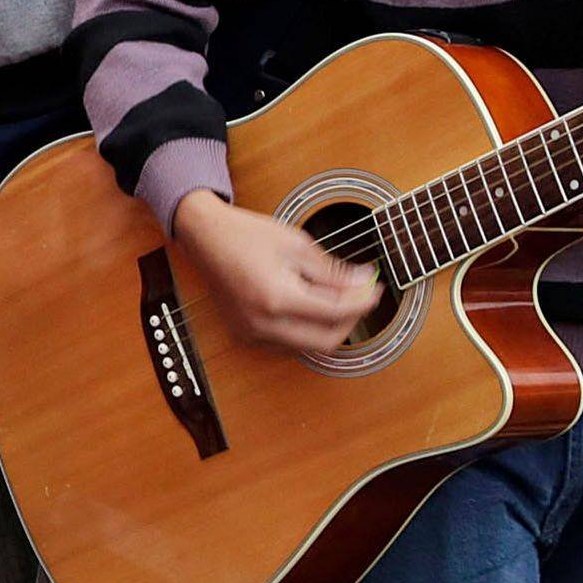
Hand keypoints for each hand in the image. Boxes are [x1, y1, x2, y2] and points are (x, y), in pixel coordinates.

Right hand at [172, 192, 383, 356]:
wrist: (206, 239)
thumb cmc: (247, 235)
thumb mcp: (297, 245)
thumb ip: (332, 271)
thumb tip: (364, 282)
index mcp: (277, 297)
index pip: (335, 312)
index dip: (363, 302)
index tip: (376, 289)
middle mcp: (263, 324)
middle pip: (326, 341)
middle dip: (350, 320)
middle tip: (361, 298)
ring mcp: (252, 334)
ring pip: (308, 347)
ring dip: (328, 328)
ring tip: (337, 299)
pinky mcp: (246, 337)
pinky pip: (287, 346)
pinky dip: (306, 332)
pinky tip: (312, 309)